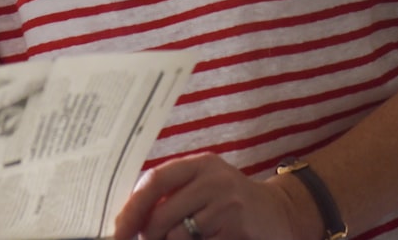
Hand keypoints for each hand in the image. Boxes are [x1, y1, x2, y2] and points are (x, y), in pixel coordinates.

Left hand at [113, 153, 304, 239]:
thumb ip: (175, 193)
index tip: (117, 229)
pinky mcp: (237, 229)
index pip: (155, 180)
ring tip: (184, 237)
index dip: (132, 207)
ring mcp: (227, 205)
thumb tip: (133, 218)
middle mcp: (213, 179)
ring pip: (178, 235)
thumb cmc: (231, 201)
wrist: (281, 214)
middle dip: (149, 235)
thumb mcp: (204, 185)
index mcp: (199, 164)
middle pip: (162, 214)